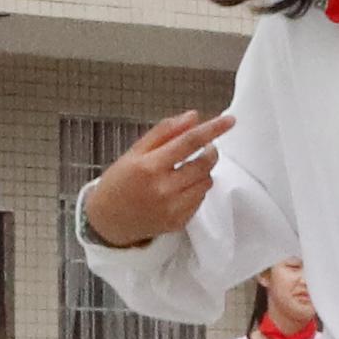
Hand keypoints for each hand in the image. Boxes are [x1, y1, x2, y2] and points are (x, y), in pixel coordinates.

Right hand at [80, 109, 233, 248]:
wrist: (108, 220)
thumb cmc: (120, 181)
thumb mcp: (135, 152)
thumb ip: (165, 132)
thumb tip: (193, 117)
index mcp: (149, 166)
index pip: (189, 142)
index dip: (212, 129)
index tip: (230, 120)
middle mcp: (163, 189)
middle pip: (204, 164)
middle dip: (210, 151)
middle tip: (206, 147)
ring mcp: (172, 208)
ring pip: (206, 182)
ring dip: (204, 171)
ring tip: (187, 169)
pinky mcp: (178, 222)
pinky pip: (200, 199)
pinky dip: (197, 189)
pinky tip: (181, 188)